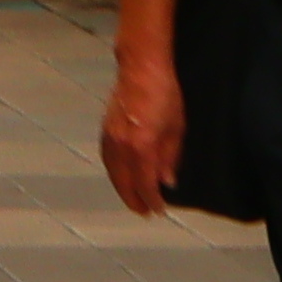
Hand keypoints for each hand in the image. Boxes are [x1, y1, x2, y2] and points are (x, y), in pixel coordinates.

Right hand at [96, 47, 184, 214]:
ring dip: (121, 188)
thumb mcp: (176, 128)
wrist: (140, 68)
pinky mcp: (105, 129)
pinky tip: (120, 175)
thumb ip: (170, 157)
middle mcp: (122, 146)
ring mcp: (110, 137)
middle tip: (143, 212)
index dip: (152, 200)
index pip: (145, 183)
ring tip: (131, 198)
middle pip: (124, 182)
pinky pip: (107, 159)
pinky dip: (114, 172)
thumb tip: (167, 181)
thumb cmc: (165, 95)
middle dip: (134, 199)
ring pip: (113, 172)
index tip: (159, 210)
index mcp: (141, 146)